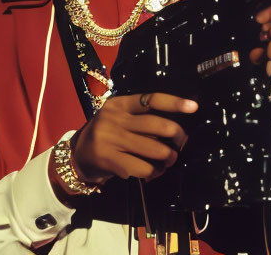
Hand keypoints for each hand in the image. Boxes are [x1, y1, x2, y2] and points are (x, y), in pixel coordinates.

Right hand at [65, 93, 196, 187]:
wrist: (77, 155)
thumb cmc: (107, 134)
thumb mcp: (119, 117)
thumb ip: (141, 117)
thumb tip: (177, 124)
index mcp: (120, 104)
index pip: (151, 99)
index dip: (174, 103)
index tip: (193, 107)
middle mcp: (114, 119)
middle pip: (157, 125)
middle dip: (177, 135)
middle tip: (182, 142)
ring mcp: (110, 140)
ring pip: (154, 149)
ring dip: (168, 157)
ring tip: (169, 160)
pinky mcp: (109, 160)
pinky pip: (143, 168)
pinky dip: (154, 172)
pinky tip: (153, 172)